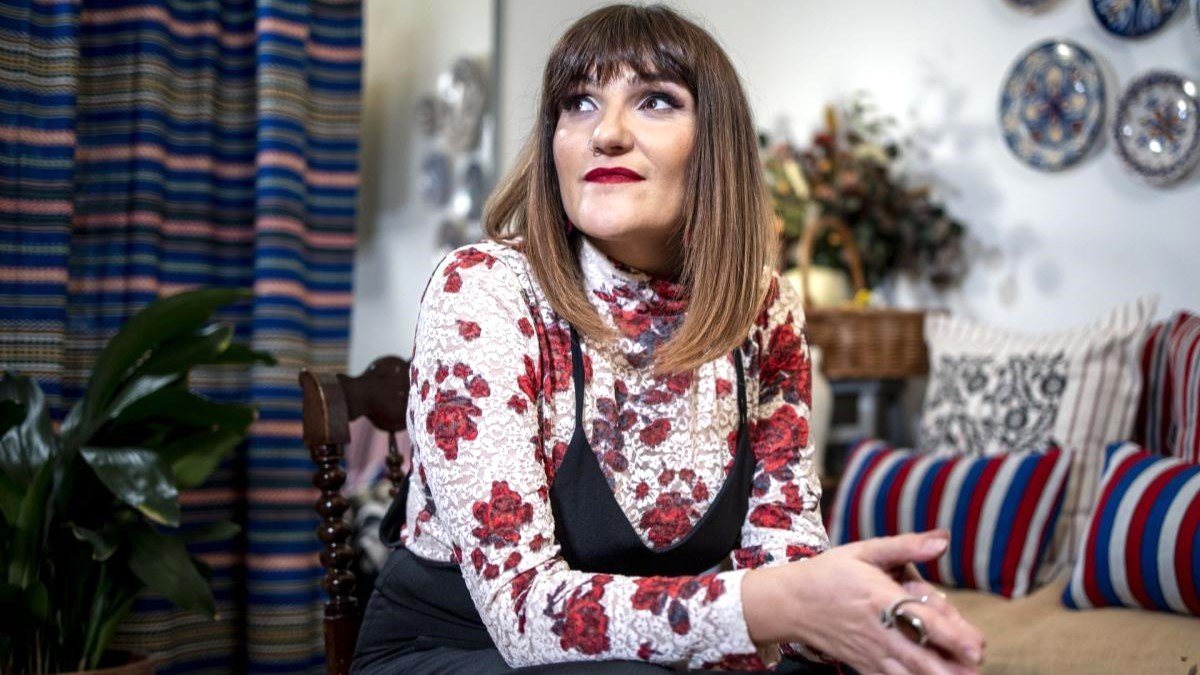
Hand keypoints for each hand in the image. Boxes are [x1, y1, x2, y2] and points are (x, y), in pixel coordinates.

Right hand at [741, 530, 985, 674]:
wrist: (791, 603)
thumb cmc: (830, 573)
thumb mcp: (864, 551)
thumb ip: (906, 546)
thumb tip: (942, 539)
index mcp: (880, 598)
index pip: (922, 620)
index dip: (952, 636)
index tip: (977, 647)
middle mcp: (878, 629)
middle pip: (921, 656)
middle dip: (951, 667)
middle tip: (977, 669)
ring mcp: (870, 651)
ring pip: (909, 674)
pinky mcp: (864, 665)